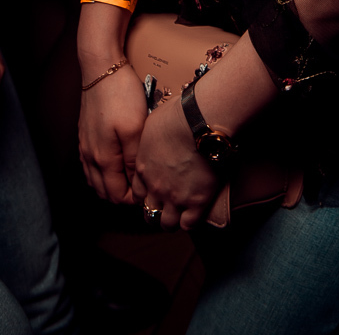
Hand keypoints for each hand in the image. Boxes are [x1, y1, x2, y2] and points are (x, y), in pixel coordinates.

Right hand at [79, 64, 148, 204]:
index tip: (148, 190)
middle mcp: (89, 156)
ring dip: (111, 184)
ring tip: (132, 177)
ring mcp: (85, 146)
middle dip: (122, 195)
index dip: (133, 199)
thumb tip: (136, 183)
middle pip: (104, 191)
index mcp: (102, 159)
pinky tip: (116, 163)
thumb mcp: (136, 129)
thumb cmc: (120, 95)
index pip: (116, 195)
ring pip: (95, 179)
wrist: (101, 68)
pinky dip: (102, 172)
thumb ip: (134, 160)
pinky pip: (91, 165)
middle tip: (142, 186)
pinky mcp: (85, 135)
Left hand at [132, 92, 221, 229]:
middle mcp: (155, 187)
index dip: (146, 193)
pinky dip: (191, 222)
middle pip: (149, 212)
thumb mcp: (153, 123)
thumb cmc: (178, 114)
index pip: (138, 192)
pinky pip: (189, 224)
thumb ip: (150, 138)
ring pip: (167, 224)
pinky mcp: (197, 202)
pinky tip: (195, 212)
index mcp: (144, 168)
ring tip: (181, 214)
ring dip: (172, 220)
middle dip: (156, 211)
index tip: (155, 190)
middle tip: (167, 205)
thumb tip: (156, 134)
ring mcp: (175, 197)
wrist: (200, 121)